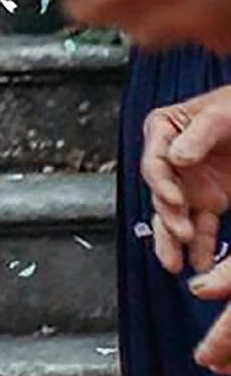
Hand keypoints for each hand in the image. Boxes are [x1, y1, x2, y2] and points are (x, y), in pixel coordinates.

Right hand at [141, 88, 230, 276]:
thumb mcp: (220, 113)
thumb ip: (199, 132)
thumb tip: (177, 156)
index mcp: (165, 130)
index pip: (155, 162)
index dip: (163, 184)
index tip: (176, 199)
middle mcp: (173, 160)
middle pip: (162, 194)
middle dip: (169, 218)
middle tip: (182, 234)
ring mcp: (191, 182)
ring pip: (175, 217)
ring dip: (175, 241)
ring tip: (178, 263)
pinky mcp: (211, 199)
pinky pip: (201, 226)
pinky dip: (200, 246)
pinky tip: (201, 261)